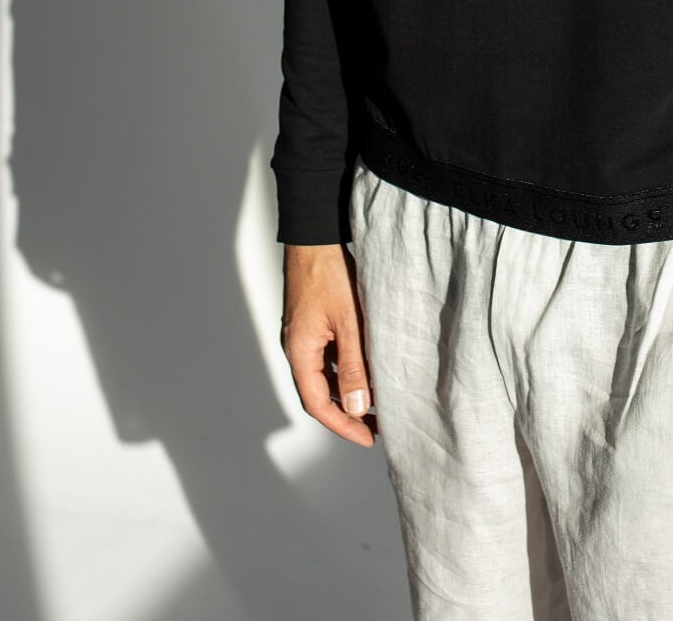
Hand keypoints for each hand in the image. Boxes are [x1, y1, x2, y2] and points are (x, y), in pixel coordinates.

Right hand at [281, 243, 374, 446]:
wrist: (315, 234)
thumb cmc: (330, 272)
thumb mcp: (349, 321)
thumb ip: (353, 365)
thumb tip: (356, 407)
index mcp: (299, 351)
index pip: (318, 404)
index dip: (342, 425)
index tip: (368, 439)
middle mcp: (295, 347)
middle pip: (317, 393)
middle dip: (346, 413)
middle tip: (376, 426)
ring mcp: (301, 335)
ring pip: (322, 376)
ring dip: (345, 392)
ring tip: (376, 402)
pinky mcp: (310, 323)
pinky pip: (325, 357)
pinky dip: (343, 371)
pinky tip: (365, 370)